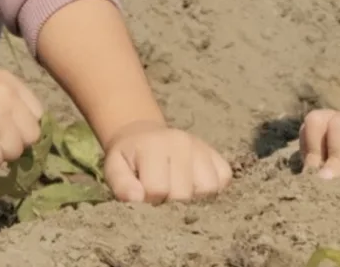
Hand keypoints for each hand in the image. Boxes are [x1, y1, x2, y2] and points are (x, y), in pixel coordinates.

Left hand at [102, 120, 232, 203]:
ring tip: (178, 192)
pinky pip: (224, 179)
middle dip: (170, 203)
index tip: (144, 197)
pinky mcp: (216, 154)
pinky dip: (213, 189)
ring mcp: (202, 147)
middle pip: (185, 193)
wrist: (144, 136)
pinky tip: (195, 186)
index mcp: (154, 146)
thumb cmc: (129, 158)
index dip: (149, 201)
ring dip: (194, 199)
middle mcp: (182, 143)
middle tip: (160, 196)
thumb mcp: (115, 168)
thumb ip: (121, 184)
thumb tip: (137, 198)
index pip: (158, 189)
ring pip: (209, 188)